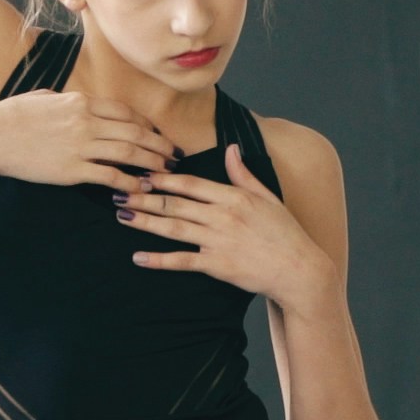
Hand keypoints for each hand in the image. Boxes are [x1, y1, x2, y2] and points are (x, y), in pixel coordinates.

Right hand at [0, 90, 175, 188]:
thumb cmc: (11, 115)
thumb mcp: (44, 98)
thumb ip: (67, 102)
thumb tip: (77, 103)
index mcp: (81, 102)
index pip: (126, 113)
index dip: (148, 126)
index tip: (159, 136)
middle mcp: (86, 121)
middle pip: (136, 133)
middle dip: (159, 145)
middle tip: (174, 157)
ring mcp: (80, 146)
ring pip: (129, 153)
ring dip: (151, 164)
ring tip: (165, 174)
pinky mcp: (71, 170)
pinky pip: (109, 176)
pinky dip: (128, 183)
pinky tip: (138, 189)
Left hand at [114, 145, 328, 304]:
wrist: (299, 271)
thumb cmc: (285, 233)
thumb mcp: (267, 198)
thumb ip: (244, 174)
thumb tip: (230, 149)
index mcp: (234, 197)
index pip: (191, 183)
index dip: (164, 178)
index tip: (143, 173)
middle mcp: (223, 216)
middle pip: (175, 203)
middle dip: (144, 196)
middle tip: (119, 191)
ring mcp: (218, 241)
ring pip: (173, 228)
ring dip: (145, 221)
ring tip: (122, 215)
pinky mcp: (217, 265)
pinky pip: (182, 261)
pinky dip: (159, 260)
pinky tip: (138, 258)